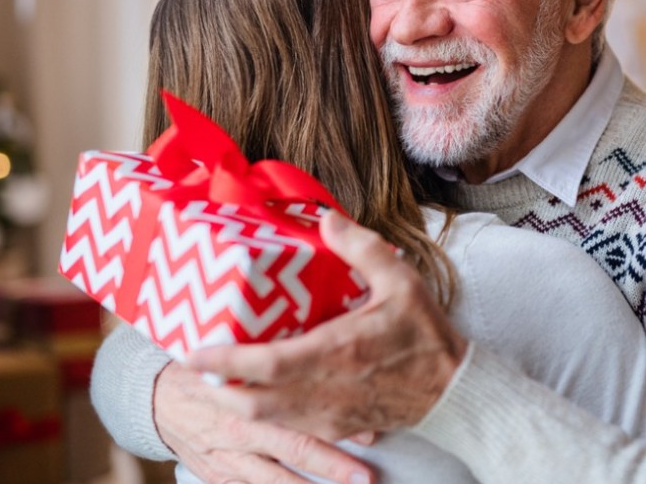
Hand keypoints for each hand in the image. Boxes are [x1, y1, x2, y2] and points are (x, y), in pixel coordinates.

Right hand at [153, 360, 373, 483]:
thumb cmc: (210, 368)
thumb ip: (276, 356)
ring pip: (275, 480)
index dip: (333, 424)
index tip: (369, 433)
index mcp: (246, 393)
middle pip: (293, 450)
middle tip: (365, 476)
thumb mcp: (237, 354)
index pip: (295, 410)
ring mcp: (228, 459)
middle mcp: (240, 429)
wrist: (158, 399)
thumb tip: (332, 343)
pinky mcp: (218, 477)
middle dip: (331, 465)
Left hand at [185, 212, 467, 440]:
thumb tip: (327, 218)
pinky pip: (291, 427)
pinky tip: (260, 396)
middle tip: (193, 365)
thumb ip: (362, 248)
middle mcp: (326, 389)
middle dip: (216, 387)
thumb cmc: (427, 336)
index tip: (191, 352)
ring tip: (217, 380)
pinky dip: (266, 415)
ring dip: (236, 403)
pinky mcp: (339, 427)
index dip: (222, 362)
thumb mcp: (402, 281)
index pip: (264, 364)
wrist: (454, 390)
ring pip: (267, 420)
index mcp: (336, 352)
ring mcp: (331, 414)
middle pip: (252, 401)